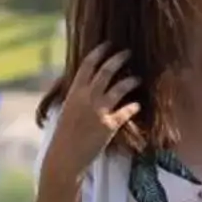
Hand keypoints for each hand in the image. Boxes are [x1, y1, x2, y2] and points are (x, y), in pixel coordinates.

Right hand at [43, 40, 138, 184]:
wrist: (64, 157)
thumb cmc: (64, 134)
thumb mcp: (66, 109)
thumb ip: (76, 95)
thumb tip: (84, 82)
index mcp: (74, 92)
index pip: (87, 65)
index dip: (99, 52)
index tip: (108, 44)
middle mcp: (86, 98)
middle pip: (106, 71)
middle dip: (118, 58)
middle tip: (127, 52)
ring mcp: (98, 111)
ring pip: (119, 88)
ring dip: (130, 80)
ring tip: (137, 78)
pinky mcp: (109, 126)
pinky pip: (126, 111)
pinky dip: (133, 106)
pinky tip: (137, 105)